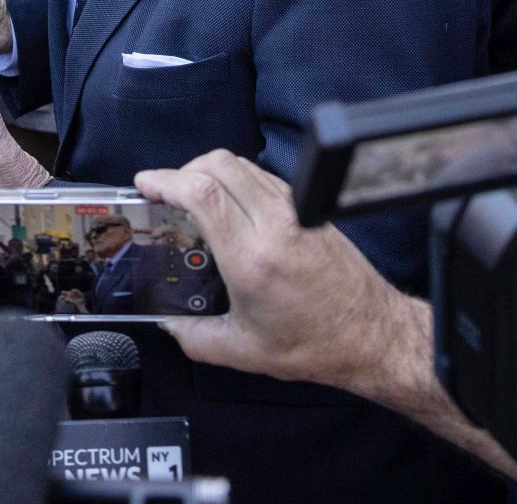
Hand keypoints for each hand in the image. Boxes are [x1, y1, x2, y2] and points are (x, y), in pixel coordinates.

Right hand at [133, 150, 413, 390]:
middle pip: (219, 165)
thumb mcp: (242, 351)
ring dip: (209, 171)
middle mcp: (275, 224)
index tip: (146, 184)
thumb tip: (168, 322)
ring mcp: (295, 211)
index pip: (203, 193)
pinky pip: (263, 177)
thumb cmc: (314, 343)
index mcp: (252, 257)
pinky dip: (236, 179)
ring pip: (242, 165)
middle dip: (182, 170)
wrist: (370, 334)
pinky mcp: (308, 208)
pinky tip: (229, 205)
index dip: (166, 180)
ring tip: (192, 197)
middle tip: (164, 191)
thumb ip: (194, 337)